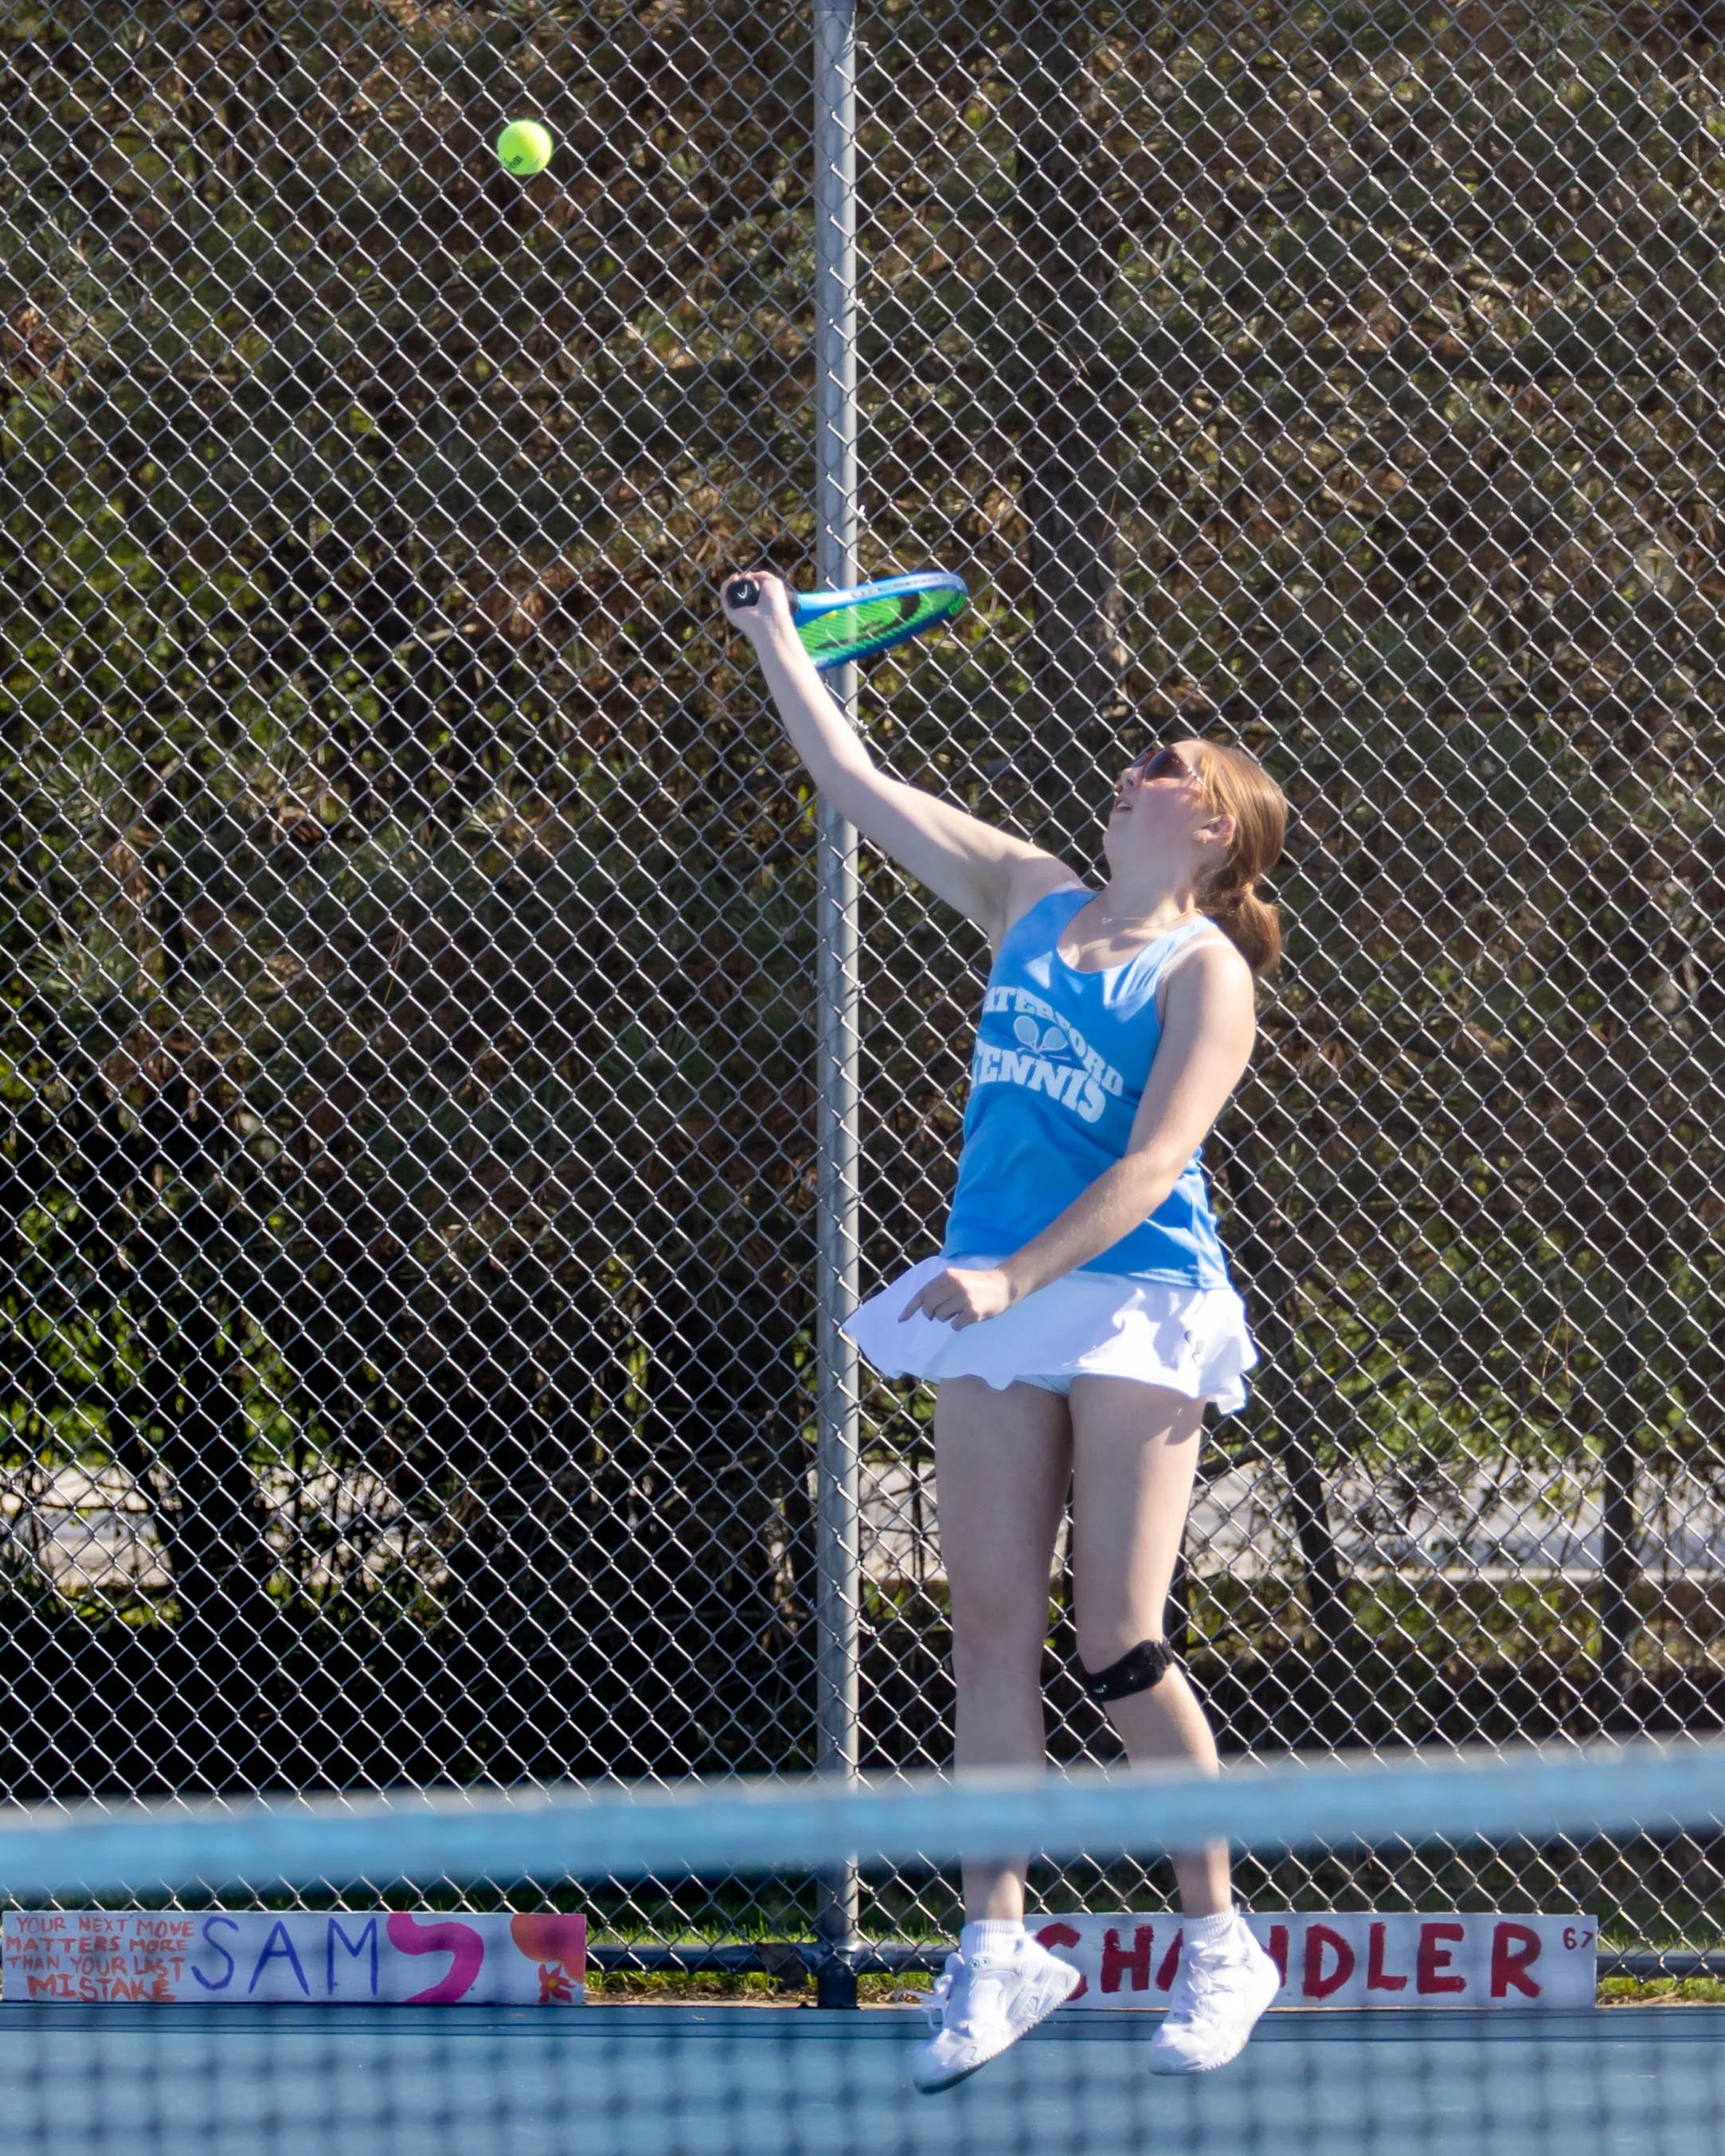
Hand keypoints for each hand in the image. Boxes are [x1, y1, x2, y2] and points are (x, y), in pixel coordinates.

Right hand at [720, 569, 798, 651]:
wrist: (770, 620)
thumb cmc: (775, 603)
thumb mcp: (773, 582)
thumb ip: (762, 575)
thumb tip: (749, 575)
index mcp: (759, 602)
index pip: (748, 588)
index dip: (746, 579)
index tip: (749, 574)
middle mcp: (748, 607)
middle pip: (737, 590)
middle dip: (737, 580)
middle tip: (742, 576)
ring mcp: (739, 611)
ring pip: (729, 593)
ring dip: (730, 582)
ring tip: (736, 577)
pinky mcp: (731, 614)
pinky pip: (725, 599)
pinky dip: (725, 588)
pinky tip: (732, 580)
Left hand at [899, 1264, 1016, 1330]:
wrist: (1004, 1284)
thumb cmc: (976, 1284)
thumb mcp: (956, 1278)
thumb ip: (940, 1288)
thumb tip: (921, 1308)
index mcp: (947, 1276)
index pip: (922, 1293)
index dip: (910, 1308)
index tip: (901, 1319)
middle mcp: (953, 1285)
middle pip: (928, 1307)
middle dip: (930, 1314)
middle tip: (938, 1315)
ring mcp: (963, 1298)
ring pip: (940, 1317)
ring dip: (946, 1318)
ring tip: (958, 1312)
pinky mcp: (973, 1311)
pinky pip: (954, 1325)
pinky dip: (958, 1325)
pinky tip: (967, 1318)